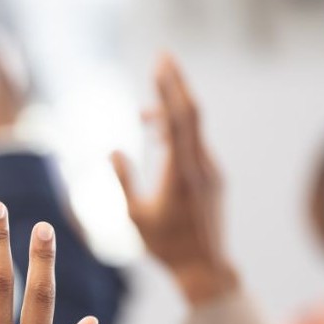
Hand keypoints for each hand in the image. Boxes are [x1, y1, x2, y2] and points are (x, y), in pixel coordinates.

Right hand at [112, 55, 237, 305]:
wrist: (205, 267)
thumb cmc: (165, 245)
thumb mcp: (135, 215)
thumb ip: (123, 180)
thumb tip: (112, 149)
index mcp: (182, 172)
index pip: (179, 118)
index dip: (169, 88)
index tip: (159, 63)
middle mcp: (201, 165)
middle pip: (191, 113)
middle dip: (175, 83)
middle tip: (163, 56)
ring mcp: (210, 170)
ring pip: (191, 129)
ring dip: (168, 113)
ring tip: (141, 114)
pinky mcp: (211, 177)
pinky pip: (192, 143)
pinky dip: (174, 132)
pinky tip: (155, 135)